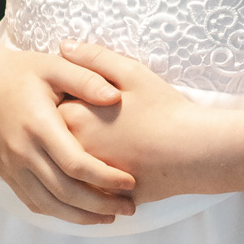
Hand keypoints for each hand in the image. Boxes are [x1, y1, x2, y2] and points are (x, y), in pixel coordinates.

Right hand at [0, 42, 138, 225]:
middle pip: (65, 192)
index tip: (130, 182)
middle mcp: (22, 151)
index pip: (76, 164)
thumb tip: (116, 97)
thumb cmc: (20, 72)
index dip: (105, 178)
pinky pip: (32, 202)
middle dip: (100, 205)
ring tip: (109, 217)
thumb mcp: (54, 65)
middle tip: (128, 208)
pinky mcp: (6, 173)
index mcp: (38, 125)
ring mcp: (11, 166)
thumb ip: (86, 80)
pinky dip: (58, 213)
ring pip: (48, 204)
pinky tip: (79, 213)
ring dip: (81, 216)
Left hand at [55, 42, 207, 204]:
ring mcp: (88, 178)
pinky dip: (95, 182)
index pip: (50, 107)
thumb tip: (63, 46)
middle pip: (55, 139)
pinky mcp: (106, 198)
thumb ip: (93, 57)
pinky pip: (90, 191)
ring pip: (71, 168)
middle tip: (99, 121)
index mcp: (74, 117)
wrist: (194, 151)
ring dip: (78, 158)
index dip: (65, 100)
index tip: (80, 97)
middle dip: (67, 130)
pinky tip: (114, 169)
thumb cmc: (164, 109)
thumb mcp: (131, 72)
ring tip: (108, 144)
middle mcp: (74, 150)